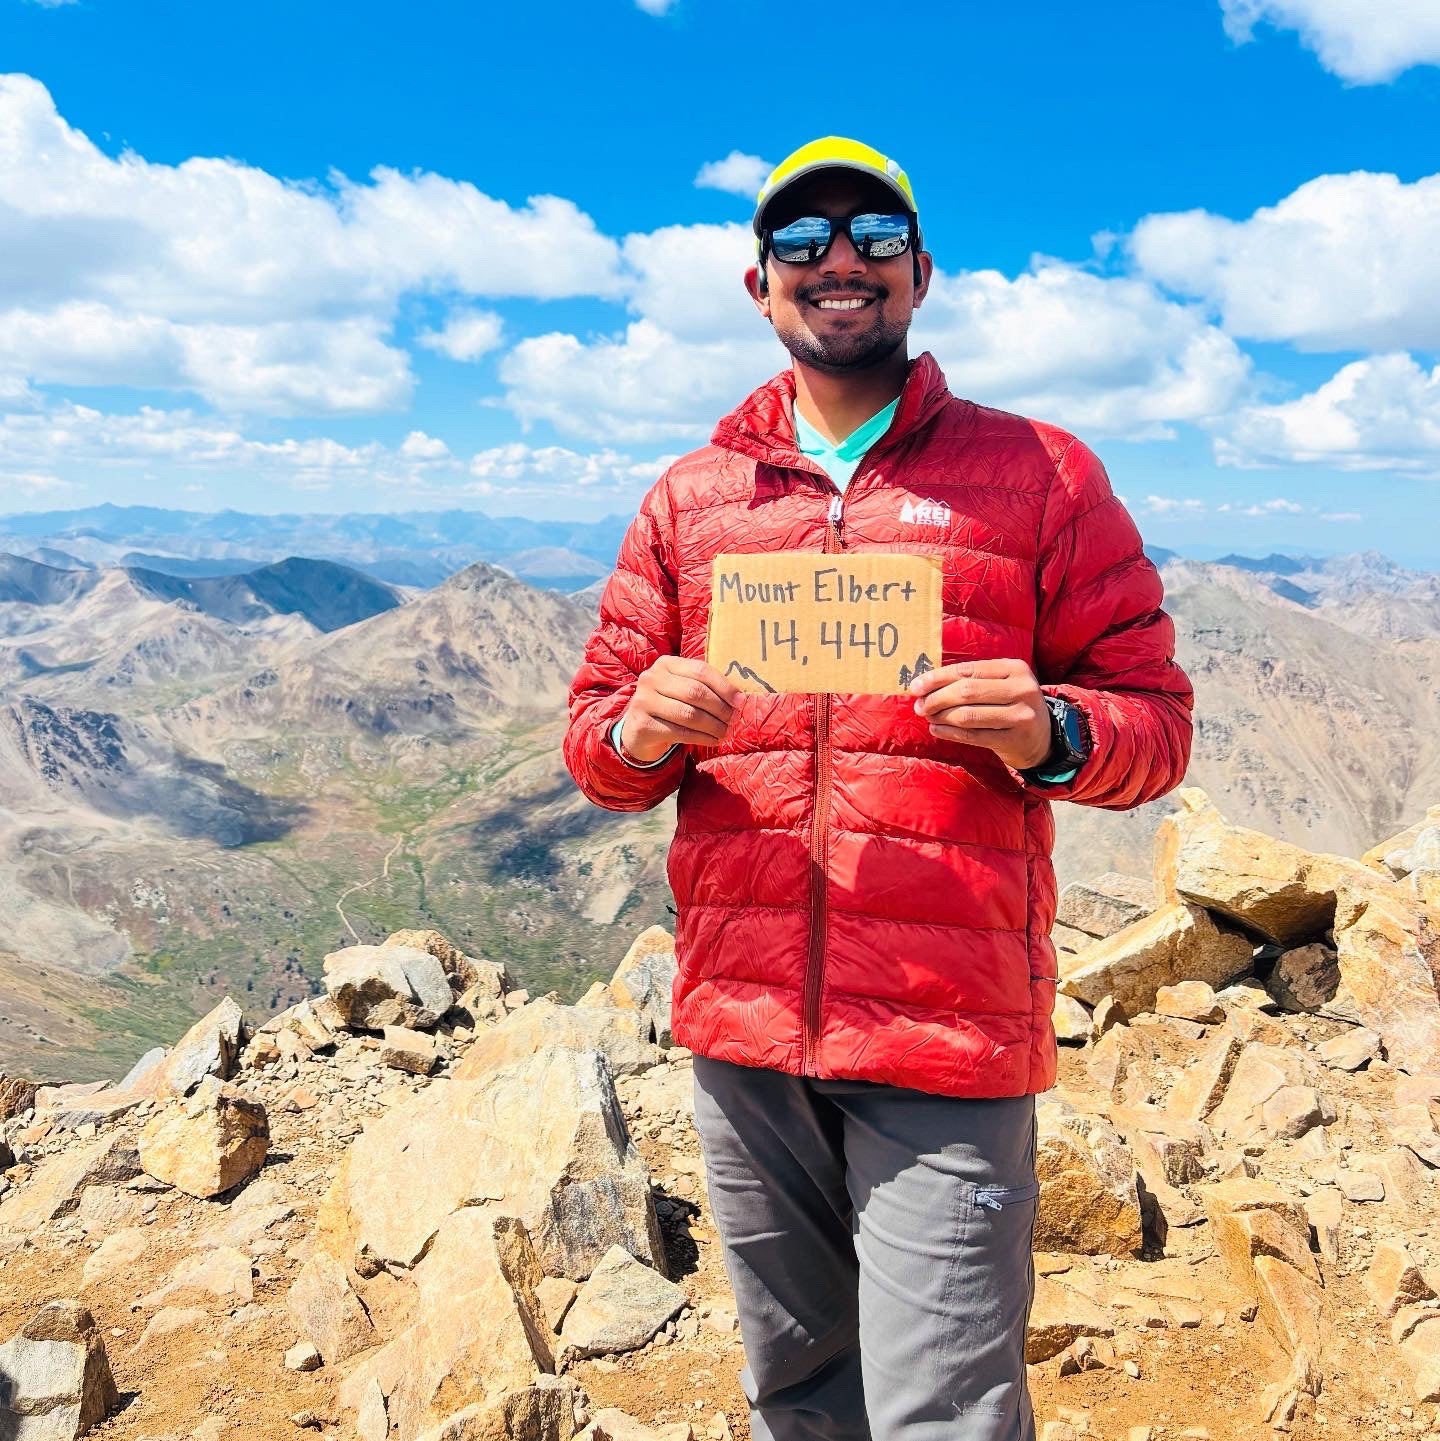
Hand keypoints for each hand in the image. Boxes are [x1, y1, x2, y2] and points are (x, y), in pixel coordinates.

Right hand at [619, 657, 742, 763]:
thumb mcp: (682, 689)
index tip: (740, 701)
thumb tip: (738, 699)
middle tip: (734, 719)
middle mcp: (651, 679)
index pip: (700, 671)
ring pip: (689, 714)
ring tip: (726, 732)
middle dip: (720, 708)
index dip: (724, 686)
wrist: (638, 730)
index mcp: (665, 664)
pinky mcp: (643, 725)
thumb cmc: (669, 706)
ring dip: (714, 726)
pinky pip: (681, 732)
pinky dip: (702, 738)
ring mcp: (644, 701)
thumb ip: (705, 687)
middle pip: (696, 692)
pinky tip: (714, 740)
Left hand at [908, 659, 1053, 770]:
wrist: (1043, 737)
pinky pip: (973, 736)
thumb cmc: (1011, 704)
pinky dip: (950, 733)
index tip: (916, 686)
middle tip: (919, 706)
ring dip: (941, 716)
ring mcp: (1021, 715)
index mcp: (1015, 668)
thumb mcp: (1001, 684)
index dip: (938, 678)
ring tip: (928, 717)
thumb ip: (971, 680)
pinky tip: (937, 729)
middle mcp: (1022, 689)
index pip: (968, 670)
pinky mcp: (1014, 739)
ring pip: (968, 715)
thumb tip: (925, 684)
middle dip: (936, 698)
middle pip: (967, 692)